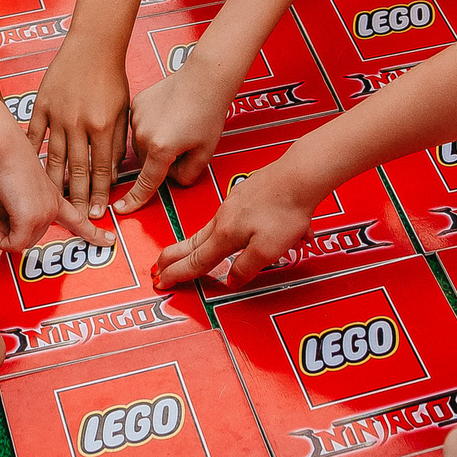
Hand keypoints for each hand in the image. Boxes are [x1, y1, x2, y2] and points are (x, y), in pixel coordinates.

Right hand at [0, 132, 113, 250]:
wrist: (2, 142)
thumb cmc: (6, 156)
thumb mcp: (17, 186)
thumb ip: (18, 205)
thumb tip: (5, 222)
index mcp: (55, 195)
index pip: (80, 219)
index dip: (94, 232)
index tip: (109, 240)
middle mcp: (53, 204)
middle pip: (30, 238)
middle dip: (6, 231)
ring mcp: (45, 210)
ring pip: (20, 243)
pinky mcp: (30, 217)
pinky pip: (12, 244)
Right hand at [30, 39, 133, 220]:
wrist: (93, 44)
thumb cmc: (111, 77)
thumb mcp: (122, 110)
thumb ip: (117, 143)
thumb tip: (112, 174)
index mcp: (102, 125)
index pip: (101, 169)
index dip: (99, 194)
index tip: (97, 214)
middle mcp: (79, 123)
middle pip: (78, 169)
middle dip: (78, 198)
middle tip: (76, 219)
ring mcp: (58, 114)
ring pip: (54, 158)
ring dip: (55, 184)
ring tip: (54, 204)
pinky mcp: (41, 105)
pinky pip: (34, 135)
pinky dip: (32, 154)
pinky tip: (30, 172)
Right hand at [118, 63, 230, 214]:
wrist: (204, 79)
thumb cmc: (208, 112)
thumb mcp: (204, 153)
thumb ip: (187, 175)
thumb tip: (173, 178)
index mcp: (161, 148)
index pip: (146, 183)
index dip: (134, 199)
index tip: (122, 209)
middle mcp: (143, 134)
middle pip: (147, 162)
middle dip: (163, 160)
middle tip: (186, 143)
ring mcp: (137, 117)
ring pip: (141, 144)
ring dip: (155, 143)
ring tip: (178, 125)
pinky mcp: (135, 104)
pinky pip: (139, 125)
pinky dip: (151, 126)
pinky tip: (168, 115)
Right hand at [154, 158, 315, 289]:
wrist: (299, 175)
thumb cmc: (285, 208)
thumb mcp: (267, 250)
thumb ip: (246, 268)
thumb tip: (231, 279)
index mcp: (226, 233)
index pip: (196, 260)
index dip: (177, 273)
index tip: (162, 281)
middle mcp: (225, 217)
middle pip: (193, 242)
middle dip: (173, 257)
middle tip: (158, 267)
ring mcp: (233, 204)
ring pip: (210, 230)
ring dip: (195, 244)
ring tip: (187, 253)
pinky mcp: (245, 196)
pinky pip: (230, 219)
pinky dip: (225, 231)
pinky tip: (243, 233)